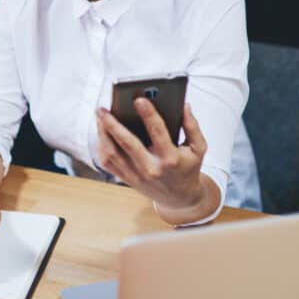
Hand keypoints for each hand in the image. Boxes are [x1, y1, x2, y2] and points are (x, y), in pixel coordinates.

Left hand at [96, 100, 211, 217]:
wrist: (180, 199)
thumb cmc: (188, 168)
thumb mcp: (198, 148)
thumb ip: (192, 126)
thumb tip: (184, 105)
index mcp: (170, 159)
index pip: (158, 132)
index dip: (149, 114)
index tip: (139, 99)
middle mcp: (151, 168)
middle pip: (128, 143)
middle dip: (113, 124)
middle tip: (103, 109)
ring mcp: (137, 175)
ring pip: (112, 153)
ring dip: (103, 134)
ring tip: (100, 117)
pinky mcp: (127, 179)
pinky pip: (108, 163)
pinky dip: (101, 147)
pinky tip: (101, 133)